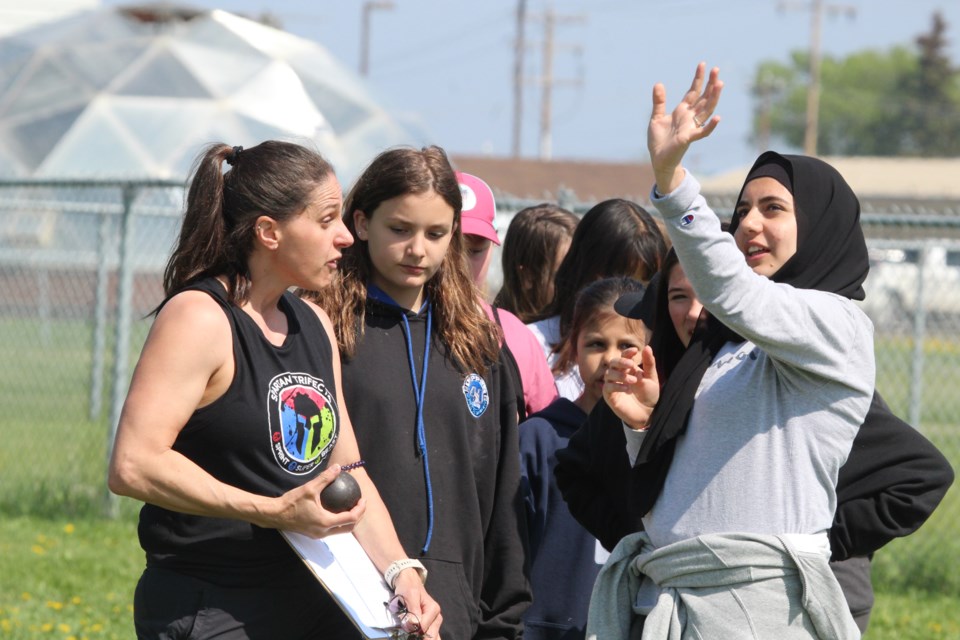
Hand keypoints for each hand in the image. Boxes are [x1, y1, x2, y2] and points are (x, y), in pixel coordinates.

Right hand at [271, 465, 365, 536]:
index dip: (360, 509)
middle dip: (358, 517)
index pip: (351, 518)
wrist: (275, 515)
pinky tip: (336, 509)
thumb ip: (325, 478)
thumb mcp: (310, 488)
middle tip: (360, 504)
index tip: (363, 499)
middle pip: (349, 528)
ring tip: (351, 506)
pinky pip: (331, 529)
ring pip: (340, 530)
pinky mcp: (313, 533)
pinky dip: (338, 521)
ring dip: (349, 520)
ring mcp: (318, 534)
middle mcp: (324, 532)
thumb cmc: (291, 502)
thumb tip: (338, 467)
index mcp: (326, 522)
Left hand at [393, 571, 442, 638]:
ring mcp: (434, 623)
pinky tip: (417, 637)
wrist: (409, 583)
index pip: (423, 627)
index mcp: (433, 609)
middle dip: (418, 636)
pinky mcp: (430, 626)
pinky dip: (423, 638)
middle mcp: (437, 617)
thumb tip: (414, 625)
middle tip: (409, 633)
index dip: (412, 629)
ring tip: (412, 635)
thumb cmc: (409, 588)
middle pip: (430, 635)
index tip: (404, 625)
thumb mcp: (409, 595)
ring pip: (432, 637)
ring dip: (422, 638)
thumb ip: (413, 610)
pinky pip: (430, 636)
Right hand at [603, 346, 658, 429]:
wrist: (648, 413)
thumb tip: (647, 347)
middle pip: (613, 363)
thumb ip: (649, 363)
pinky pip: (607, 387)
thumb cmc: (649, 395)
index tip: (635, 351)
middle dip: (620, 362)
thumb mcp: (652, 378)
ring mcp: (613, 385)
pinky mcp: (610, 396)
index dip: (627, 352)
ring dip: (620, 375)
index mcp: (628, 369)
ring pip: (608, 374)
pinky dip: (617, 386)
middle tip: (630, 365)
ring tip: (633, 381)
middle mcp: (619, 375)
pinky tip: (627, 389)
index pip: (623, 356)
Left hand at [648, 62, 722, 193]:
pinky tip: (717, 118)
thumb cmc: (659, 140)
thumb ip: (659, 102)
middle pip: (703, 98)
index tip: (702, 64)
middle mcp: (690, 117)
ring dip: (713, 98)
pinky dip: (710, 126)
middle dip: (710, 84)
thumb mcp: (656, 118)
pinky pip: (702, 132)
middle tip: (716, 69)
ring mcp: (691, 127)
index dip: (698, 78)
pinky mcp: (689, 138)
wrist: (658, 158)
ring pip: (706, 110)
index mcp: (682, 111)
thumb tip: (658, 83)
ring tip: (719, 84)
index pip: (693, 91)